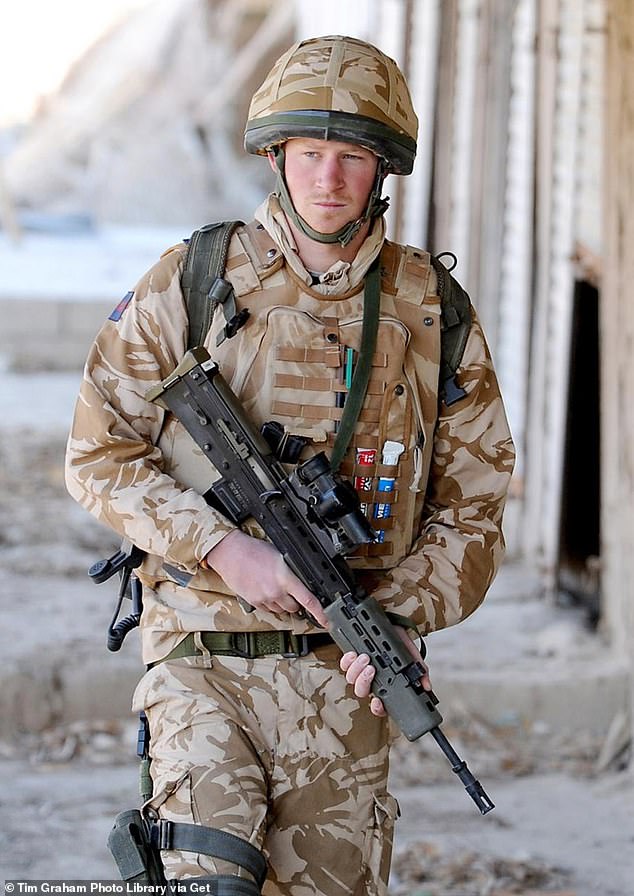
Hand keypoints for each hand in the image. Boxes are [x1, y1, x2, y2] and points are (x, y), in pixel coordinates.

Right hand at [205, 530, 328, 626]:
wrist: (230, 552)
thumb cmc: (253, 550)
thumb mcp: (279, 555)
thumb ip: (291, 571)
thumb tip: (302, 580)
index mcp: (285, 578)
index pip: (308, 600)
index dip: (320, 613)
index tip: (327, 621)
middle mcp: (275, 591)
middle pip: (295, 608)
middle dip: (296, 602)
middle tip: (291, 590)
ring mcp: (264, 598)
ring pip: (281, 610)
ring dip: (283, 603)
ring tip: (275, 587)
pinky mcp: (254, 602)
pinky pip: (268, 610)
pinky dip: (270, 604)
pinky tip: (265, 590)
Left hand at [340, 626, 431, 716]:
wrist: (391, 622)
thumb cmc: (400, 642)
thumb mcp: (412, 655)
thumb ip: (420, 671)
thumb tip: (427, 686)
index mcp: (386, 684)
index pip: (380, 705)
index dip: (377, 707)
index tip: (377, 701)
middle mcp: (371, 679)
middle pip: (361, 691)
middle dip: (364, 682)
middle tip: (371, 669)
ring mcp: (359, 670)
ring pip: (352, 679)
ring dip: (357, 670)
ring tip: (364, 657)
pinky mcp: (351, 658)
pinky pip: (344, 665)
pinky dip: (347, 660)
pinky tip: (353, 654)